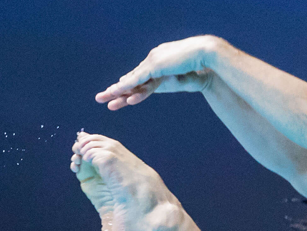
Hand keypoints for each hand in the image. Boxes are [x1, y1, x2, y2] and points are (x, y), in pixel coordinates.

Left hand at [95, 36, 224, 110]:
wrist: (206, 57)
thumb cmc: (199, 67)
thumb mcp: (184, 76)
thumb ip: (178, 77)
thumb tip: (179, 80)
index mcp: (157, 64)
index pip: (139, 77)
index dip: (126, 86)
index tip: (115, 93)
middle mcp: (151, 61)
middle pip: (131, 79)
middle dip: (115, 90)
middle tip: (100, 97)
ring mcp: (152, 63)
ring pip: (131, 80)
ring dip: (117, 90)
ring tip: (103, 98)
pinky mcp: (156, 67)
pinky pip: (140, 80)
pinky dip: (128, 86)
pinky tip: (117, 92)